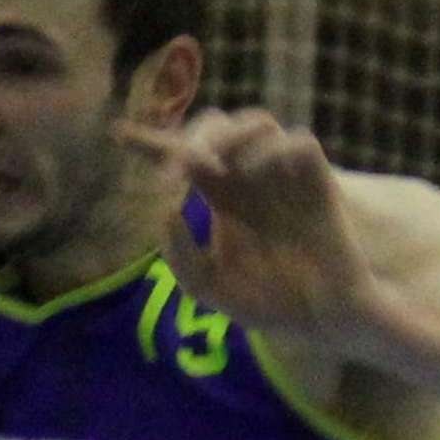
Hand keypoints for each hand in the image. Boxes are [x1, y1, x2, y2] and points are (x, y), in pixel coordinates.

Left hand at [123, 110, 377, 351]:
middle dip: (191, 137)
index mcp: (221, 195)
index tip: (117, 134)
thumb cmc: (269, 302)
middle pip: (216, 128)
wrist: (321, 317)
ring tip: (207, 165)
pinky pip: (298, 142)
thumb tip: (165, 210)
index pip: (182, 157)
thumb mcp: (209, 286)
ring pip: (256, 122)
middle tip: (176, 167)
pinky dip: (271, 151)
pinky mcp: (317, 181)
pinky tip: (248, 174)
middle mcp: (249, 176)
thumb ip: (179, 255)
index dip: (151, 142)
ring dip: (227, 136)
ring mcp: (282, 174)